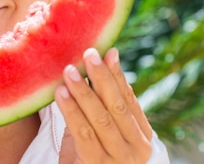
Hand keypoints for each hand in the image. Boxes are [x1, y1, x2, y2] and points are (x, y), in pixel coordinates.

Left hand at [55, 48, 152, 163]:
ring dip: (84, 91)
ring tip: (69, 71)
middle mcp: (136, 149)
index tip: (107, 52)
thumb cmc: (93, 154)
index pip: (129, 99)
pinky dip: (71, 110)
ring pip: (100, 118)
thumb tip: (106, 57)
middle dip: (101, 78)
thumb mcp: (103, 128)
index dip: (117, 75)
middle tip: (89, 54)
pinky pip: (83, 133)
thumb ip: (104, 100)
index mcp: (142, 136)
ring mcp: (118, 159)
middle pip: (116, 106)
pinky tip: (61, 93)